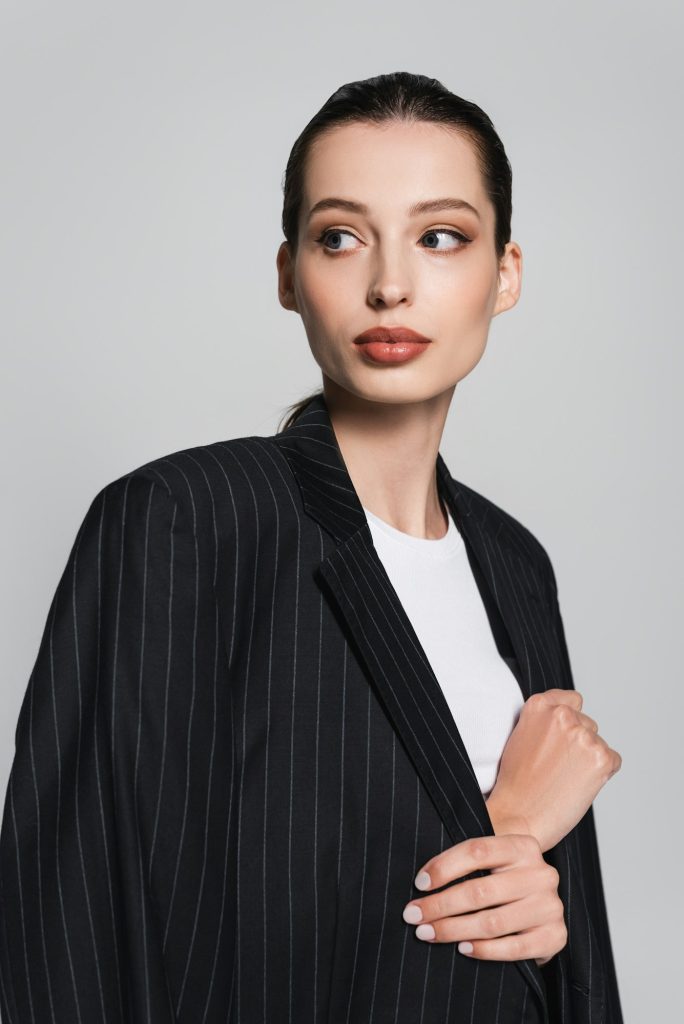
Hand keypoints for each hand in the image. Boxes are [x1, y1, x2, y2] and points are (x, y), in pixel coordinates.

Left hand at [402, 833, 566, 966]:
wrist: (537, 896)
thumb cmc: (500, 874)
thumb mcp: (489, 859)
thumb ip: (462, 862)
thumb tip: (421, 883)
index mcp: (522, 846)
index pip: (477, 851)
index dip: (444, 867)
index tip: (419, 884)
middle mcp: (541, 874)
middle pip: (481, 891)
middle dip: (440, 905)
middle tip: (413, 915)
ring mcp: (550, 906)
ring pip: (493, 922)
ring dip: (454, 930)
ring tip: (428, 933)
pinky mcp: (555, 936)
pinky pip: (514, 948)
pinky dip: (485, 950)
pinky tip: (462, 948)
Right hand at [485, 689, 621, 852]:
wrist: (518, 816)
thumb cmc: (516, 785)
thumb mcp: (521, 737)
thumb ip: (544, 723)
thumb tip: (569, 724)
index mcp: (539, 706)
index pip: (572, 699)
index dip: (570, 719)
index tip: (563, 735)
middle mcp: (562, 715)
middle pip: (587, 723)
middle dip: (578, 742)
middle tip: (558, 766)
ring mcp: (583, 735)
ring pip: (599, 743)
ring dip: (588, 759)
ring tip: (565, 778)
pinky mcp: (601, 757)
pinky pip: (613, 761)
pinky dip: (602, 774)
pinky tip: (580, 785)